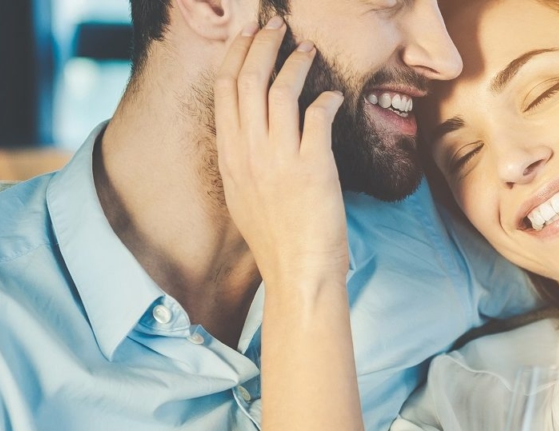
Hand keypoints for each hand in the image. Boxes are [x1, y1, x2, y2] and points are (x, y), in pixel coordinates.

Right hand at [214, 19, 348, 284]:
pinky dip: (327, 99)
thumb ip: (245, 161)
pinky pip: (318, 116)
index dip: (236, 56)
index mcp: (230, 158)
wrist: (298, 274)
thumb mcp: (244, 197)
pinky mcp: (313, 168)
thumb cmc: (278, 241)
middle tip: (277, 26)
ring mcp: (279, 160)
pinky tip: (334, 97)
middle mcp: (248, 154)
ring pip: (280, 91)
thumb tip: (255, 134)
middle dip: (261, 45)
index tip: (247, 36)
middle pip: (247, 81)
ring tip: (307, 49)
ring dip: (295, 63)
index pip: (224, 91)